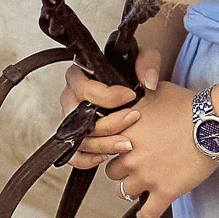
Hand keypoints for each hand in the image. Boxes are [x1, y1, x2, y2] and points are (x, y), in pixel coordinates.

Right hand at [57, 47, 163, 171]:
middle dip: (109, 123)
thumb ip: (147, 62)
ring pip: (79, 138)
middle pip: (79, 116)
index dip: (109, 96)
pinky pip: (73, 154)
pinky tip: (106, 156)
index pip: (86, 89)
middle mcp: (69, 97)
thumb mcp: (140, 58)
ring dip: (104, 144)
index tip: (131, 96)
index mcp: (78, 75)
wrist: (126, 86)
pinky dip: (87, 159)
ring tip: (127, 144)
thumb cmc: (127, 70)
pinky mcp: (73, 137)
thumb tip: (148, 81)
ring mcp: (69, 119)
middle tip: (133, 119)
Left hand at [100, 79, 216, 217]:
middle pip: (112, 172)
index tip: (122, 148)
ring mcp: (147, 176)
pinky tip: (145, 212)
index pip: (104, 146)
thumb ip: (138, 97)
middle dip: (122, 169)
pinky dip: (144, 215)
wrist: (212, 122)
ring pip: (124, 192)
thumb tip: (133, 93)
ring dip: (132, 189)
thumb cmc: (187, 105)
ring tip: (142, 185)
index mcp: (125, 132)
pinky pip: (146, 214)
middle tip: (135, 164)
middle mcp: (131, 156)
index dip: (113, 147)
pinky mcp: (165, 192)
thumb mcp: (156, 92)